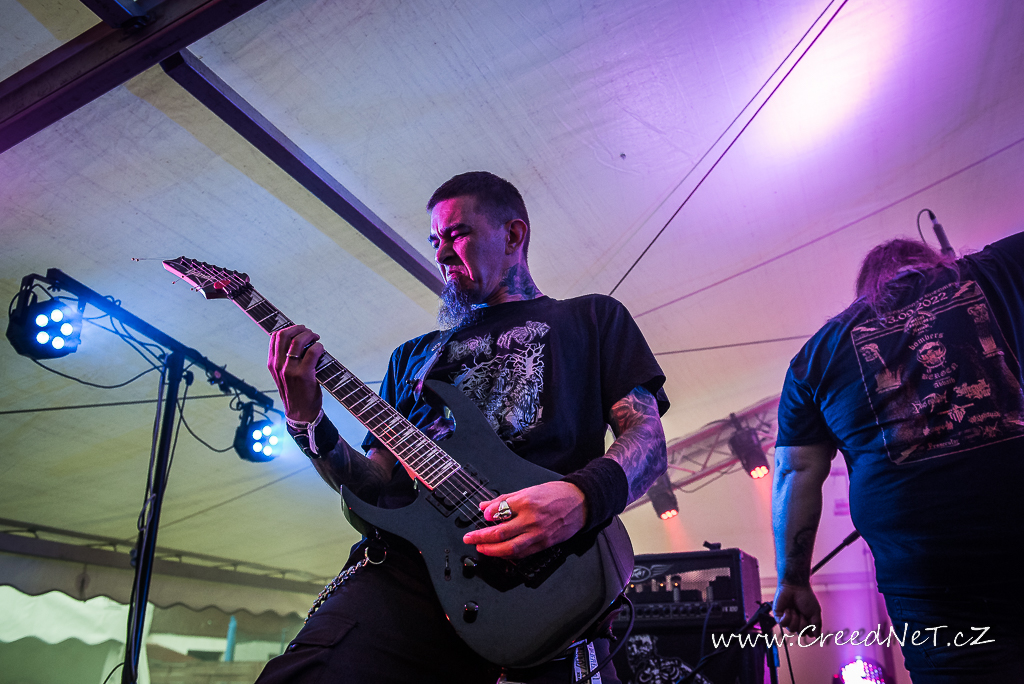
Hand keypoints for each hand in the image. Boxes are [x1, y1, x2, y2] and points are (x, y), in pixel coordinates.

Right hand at [268, 325, 324, 421]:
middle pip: (284, 335)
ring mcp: (290, 370)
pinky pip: (312, 352)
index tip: (299, 330)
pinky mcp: (303, 374)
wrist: (300, 413)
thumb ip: (286, 359)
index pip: (275, 337)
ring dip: (310, 335)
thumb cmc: (295, 392)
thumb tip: (299, 339)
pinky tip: (320, 350)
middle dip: (299, 329)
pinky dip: (318, 347)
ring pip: (298, 341)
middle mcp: (278, 365)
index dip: (289, 328)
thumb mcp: (283, 374)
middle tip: (309, 333)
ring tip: (316, 339)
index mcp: (272, 363)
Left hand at [461, 481, 587, 558]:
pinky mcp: (544, 544)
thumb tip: (485, 506)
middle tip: (469, 538)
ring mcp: (538, 534)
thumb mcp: (529, 489)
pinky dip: (508, 554)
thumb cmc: (556, 494)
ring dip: (492, 550)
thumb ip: (505, 499)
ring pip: (510, 548)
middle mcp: (531, 519)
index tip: (481, 516)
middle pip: (500, 533)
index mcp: (527, 501)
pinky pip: (522, 553)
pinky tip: (499, 553)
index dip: (487, 515)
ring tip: (481, 548)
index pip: (500, 511)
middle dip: (481, 537)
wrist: (580, 503)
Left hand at [773, 583, 821, 635]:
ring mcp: (787, 618)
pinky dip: (787, 617)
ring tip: (794, 609)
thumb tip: (818, 638)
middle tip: (802, 612)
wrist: (796, 586)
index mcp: (805, 621)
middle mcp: (796, 621)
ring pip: (792, 629)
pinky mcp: (778, 615)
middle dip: (803, 623)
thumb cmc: (806, 597)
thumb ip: (817, 626)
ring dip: (795, 618)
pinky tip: (788, 609)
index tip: (810, 618)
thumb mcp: (815, 612)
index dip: (810, 628)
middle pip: (801, 633)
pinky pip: (783, 624)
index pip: (808, 633)